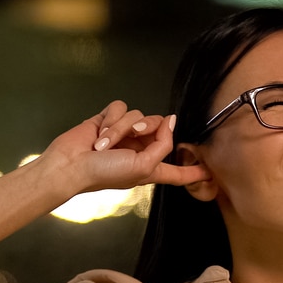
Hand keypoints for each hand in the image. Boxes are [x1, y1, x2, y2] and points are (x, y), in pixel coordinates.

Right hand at [37, 101, 209, 193]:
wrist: (71, 165)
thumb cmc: (105, 173)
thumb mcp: (144, 166)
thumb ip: (163, 144)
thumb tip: (171, 122)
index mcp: (151, 168)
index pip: (178, 171)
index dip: (194, 172)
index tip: (211, 174)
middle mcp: (140, 150)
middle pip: (160, 127)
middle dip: (148, 127)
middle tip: (135, 135)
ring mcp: (124, 134)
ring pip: (137, 115)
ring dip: (122, 128)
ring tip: (105, 144)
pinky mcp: (108, 121)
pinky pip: (119, 108)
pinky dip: (110, 120)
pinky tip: (99, 132)